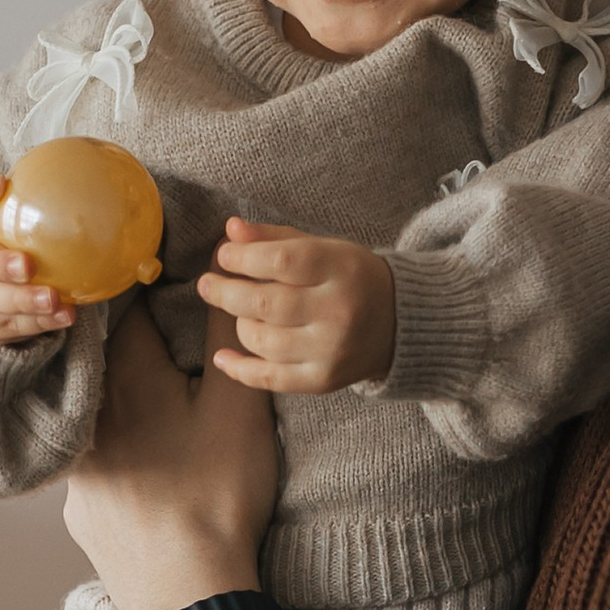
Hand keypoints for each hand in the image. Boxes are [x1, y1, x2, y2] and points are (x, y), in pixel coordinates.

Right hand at [0, 169, 74, 346]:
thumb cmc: (12, 246)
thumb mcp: (21, 222)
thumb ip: (49, 204)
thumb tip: (116, 184)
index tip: (0, 185)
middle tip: (27, 265)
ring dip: (24, 300)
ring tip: (53, 299)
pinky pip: (10, 325)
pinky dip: (38, 322)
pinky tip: (64, 316)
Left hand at [63, 302, 279, 609]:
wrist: (189, 594)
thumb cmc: (220, 493)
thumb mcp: (237, 406)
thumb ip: (225, 334)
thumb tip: (215, 272)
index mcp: (127, 378)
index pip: (128, 311)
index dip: (150, 293)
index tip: (166, 286)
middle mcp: (89, 414)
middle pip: (106, 361)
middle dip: (132, 346)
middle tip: (168, 346)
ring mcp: (77, 465)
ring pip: (95, 413)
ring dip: (118, 401)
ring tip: (157, 410)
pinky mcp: (78, 507)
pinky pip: (91, 463)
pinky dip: (113, 453)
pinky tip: (143, 467)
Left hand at [198, 219, 397, 393]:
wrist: (401, 322)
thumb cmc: (351, 277)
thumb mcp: (323, 248)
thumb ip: (276, 238)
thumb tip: (231, 229)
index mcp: (340, 268)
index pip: (282, 261)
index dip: (243, 258)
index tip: (225, 256)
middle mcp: (339, 311)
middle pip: (266, 303)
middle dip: (227, 293)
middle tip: (207, 285)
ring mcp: (332, 349)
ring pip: (263, 340)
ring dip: (239, 325)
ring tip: (239, 312)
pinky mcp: (324, 379)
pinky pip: (271, 379)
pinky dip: (240, 369)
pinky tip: (222, 357)